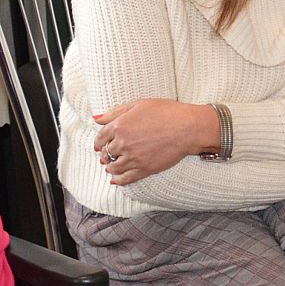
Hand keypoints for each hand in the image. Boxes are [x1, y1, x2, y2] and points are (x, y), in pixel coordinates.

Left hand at [92, 99, 216, 184]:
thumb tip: (96, 119)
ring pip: (113, 167)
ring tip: (111, 166)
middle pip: (106, 153)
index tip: (100, 144)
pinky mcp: (144, 169)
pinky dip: (118, 180)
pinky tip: (116, 179)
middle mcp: (123, 143)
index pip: (100, 138)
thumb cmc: (166, 112)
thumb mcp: (139, 104)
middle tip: (107, 155)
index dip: (99, 141)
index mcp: (119, 126)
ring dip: (110, 167)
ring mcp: (133, 158)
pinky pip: (125, 178)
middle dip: (105, 154)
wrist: (188, 128)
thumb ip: (115, 112)